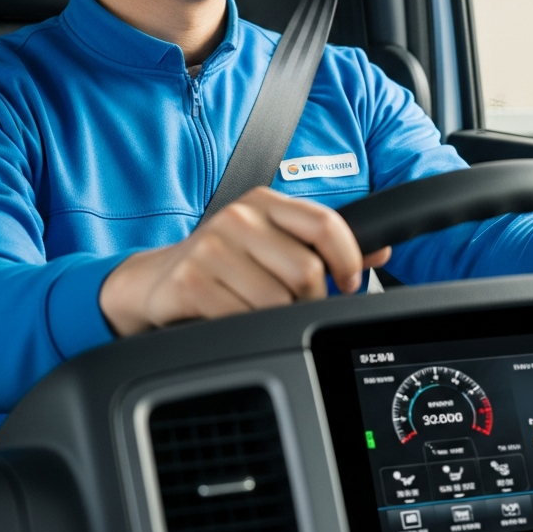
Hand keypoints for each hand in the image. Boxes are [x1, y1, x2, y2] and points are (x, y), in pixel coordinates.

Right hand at [99, 186, 391, 334]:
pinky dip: (245, 330)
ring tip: (258, 314)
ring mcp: (212, 247)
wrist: (152, 280)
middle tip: (297, 310)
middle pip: (307, 270)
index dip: (348, 259)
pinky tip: (232, 319)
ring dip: (276, 321)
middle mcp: (239, 216)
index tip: (348, 284)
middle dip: (310, 303)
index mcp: (264, 201)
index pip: (325, 223)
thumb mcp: (270, 243)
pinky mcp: (191, 280)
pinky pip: (242, 319)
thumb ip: (323, 245)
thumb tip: (381, 250)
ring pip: (277, 301)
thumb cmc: (221, 263)